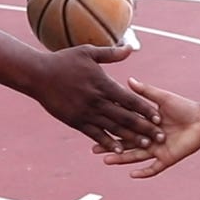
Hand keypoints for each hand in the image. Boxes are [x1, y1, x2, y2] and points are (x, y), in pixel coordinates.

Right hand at [32, 45, 161, 150]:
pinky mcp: (76, 121)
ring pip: (113, 128)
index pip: (129, 99)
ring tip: (145, 145)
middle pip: (125, 117)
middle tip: (160, 136)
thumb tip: (131, 48)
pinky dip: (108, 142)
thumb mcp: (88, 52)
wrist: (38, 75)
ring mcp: (86, 113)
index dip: (145, 109)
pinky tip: (119, 150)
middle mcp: (97, 101)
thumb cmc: (64, 60)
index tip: (158, 117)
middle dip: (144, 127)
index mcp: (103, 84)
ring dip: (131, 138)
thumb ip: (111, 54)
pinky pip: (95, 134)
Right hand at [97, 77, 199, 175]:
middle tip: (93, 149)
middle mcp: (148, 138)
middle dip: (110, 146)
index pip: (123, 127)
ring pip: (135, 156)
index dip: (110, 128)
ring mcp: (156, 150)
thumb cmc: (184, 107)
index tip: (94, 126)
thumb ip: (145, 92)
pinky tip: (132, 174)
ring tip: (107, 160)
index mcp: (145, 125)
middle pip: (125, 144)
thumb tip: (128, 79)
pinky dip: (144, 172)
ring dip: (121, 159)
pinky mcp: (167, 158)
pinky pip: (154, 168)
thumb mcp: (162, 98)